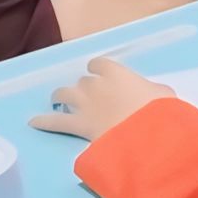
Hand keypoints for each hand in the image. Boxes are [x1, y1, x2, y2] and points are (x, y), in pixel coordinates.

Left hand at [29, 57, 173, 141]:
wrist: (145, 132)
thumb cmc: (158, 111)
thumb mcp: (164, 94)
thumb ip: (153, 90)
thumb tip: (155, 93)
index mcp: (116, 73)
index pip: (99, 65)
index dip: (99, 71)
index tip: (101, 76)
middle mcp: (96, 85)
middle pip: (83, 82)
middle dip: (85, 89)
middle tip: (90, 98)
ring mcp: (84, 104)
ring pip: (64, 94)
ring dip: (62, 97)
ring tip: (59, 101)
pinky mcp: (77, 124)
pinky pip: (56, 121)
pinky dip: (44, 121)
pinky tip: (33, 122)